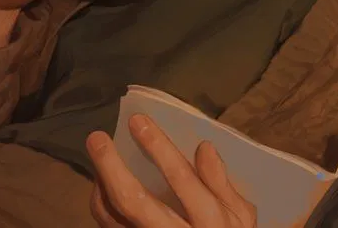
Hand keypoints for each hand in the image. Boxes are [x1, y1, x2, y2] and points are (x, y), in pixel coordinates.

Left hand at [87, 115, 256, 227]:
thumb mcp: (241, 218)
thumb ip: (223, 184)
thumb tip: (204, 147)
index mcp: (208, 222)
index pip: (181, 179)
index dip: (158, 147)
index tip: (138, 121)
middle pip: (133, 201)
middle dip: (111, 166)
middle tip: (97, 137)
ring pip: (112, 217)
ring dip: (100, 184)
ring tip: (98, 156)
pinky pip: (110, 227)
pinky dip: (101, 203)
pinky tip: (104, 184)